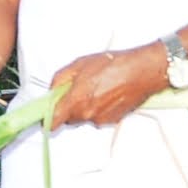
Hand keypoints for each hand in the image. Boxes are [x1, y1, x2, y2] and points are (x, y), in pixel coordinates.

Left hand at [49, 45, 166, 127]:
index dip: (47, 120)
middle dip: (69, 107)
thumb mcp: (79, 64)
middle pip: (69, 118)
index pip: (53, 122)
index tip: (46, 115)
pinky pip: (98, 117)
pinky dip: (99, 108)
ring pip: (85, 117)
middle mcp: (87, 114)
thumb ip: (60, 79)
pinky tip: (108, 93)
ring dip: (86, 106)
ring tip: (98, 88)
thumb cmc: (112, 64)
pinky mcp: (112, 120)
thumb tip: (52, 91)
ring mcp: (100, 119)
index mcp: (76, 101)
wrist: (141, 71)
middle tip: (78, 89)